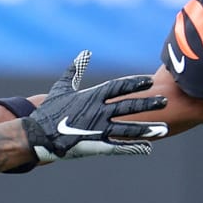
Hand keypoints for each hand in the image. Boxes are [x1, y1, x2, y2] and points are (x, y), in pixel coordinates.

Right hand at [24, 51, 167, 162]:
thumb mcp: (61, 89)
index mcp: (91, 96)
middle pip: (128, 106)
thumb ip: (74, 71)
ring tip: (164, 129)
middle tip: (165, 101)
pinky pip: (118, 147)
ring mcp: (97, 129)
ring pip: (127, 128)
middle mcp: (97, 112)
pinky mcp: (95, 145)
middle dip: (148, 104)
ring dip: (147, 129)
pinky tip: (147, 148)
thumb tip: (83, 54)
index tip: (149, 81)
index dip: (134, 83)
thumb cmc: (48, 112)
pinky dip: (133, 148)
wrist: (36, 136)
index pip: (118, 87)